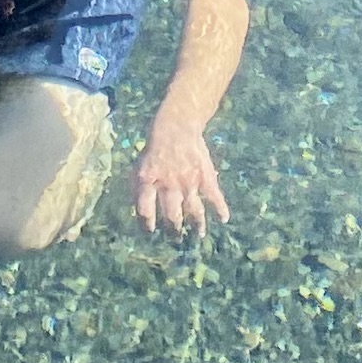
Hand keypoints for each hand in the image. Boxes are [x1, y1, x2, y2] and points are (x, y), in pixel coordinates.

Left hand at [130, 121, 228, 235]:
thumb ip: (137, 187)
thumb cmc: (155, 146)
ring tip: (199, 235)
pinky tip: (224, 218)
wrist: (177, 125)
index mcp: (149, 180)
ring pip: (193, 210)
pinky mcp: (204, 176)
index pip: (145, 208)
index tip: (150, 231)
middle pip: (172, 214)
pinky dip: (220, 208)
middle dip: (174, 229)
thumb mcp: (139, 165)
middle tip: (176, 237)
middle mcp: (169, 184)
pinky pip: (214, 196)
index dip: (147, 222)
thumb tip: (137, 210)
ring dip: (197, 225)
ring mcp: (188, 181)